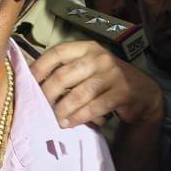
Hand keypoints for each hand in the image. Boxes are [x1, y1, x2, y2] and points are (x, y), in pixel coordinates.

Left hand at [30, 40, 162, 129]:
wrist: (142, 92)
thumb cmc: (107, 80)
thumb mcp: (88, 68)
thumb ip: (66, 71)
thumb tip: (32, 80)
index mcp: (87, 47)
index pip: (57, 53)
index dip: (40, 67)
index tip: (28, 83)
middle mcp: (99, 57)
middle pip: (64, 76)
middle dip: (48, 94)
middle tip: (39, 107)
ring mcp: (112, 73)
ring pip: (79, 94)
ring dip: (63, 109)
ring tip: (54, 119)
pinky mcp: (122, 92)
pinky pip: (95, 106)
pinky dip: (79, 117)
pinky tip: (69, 123)